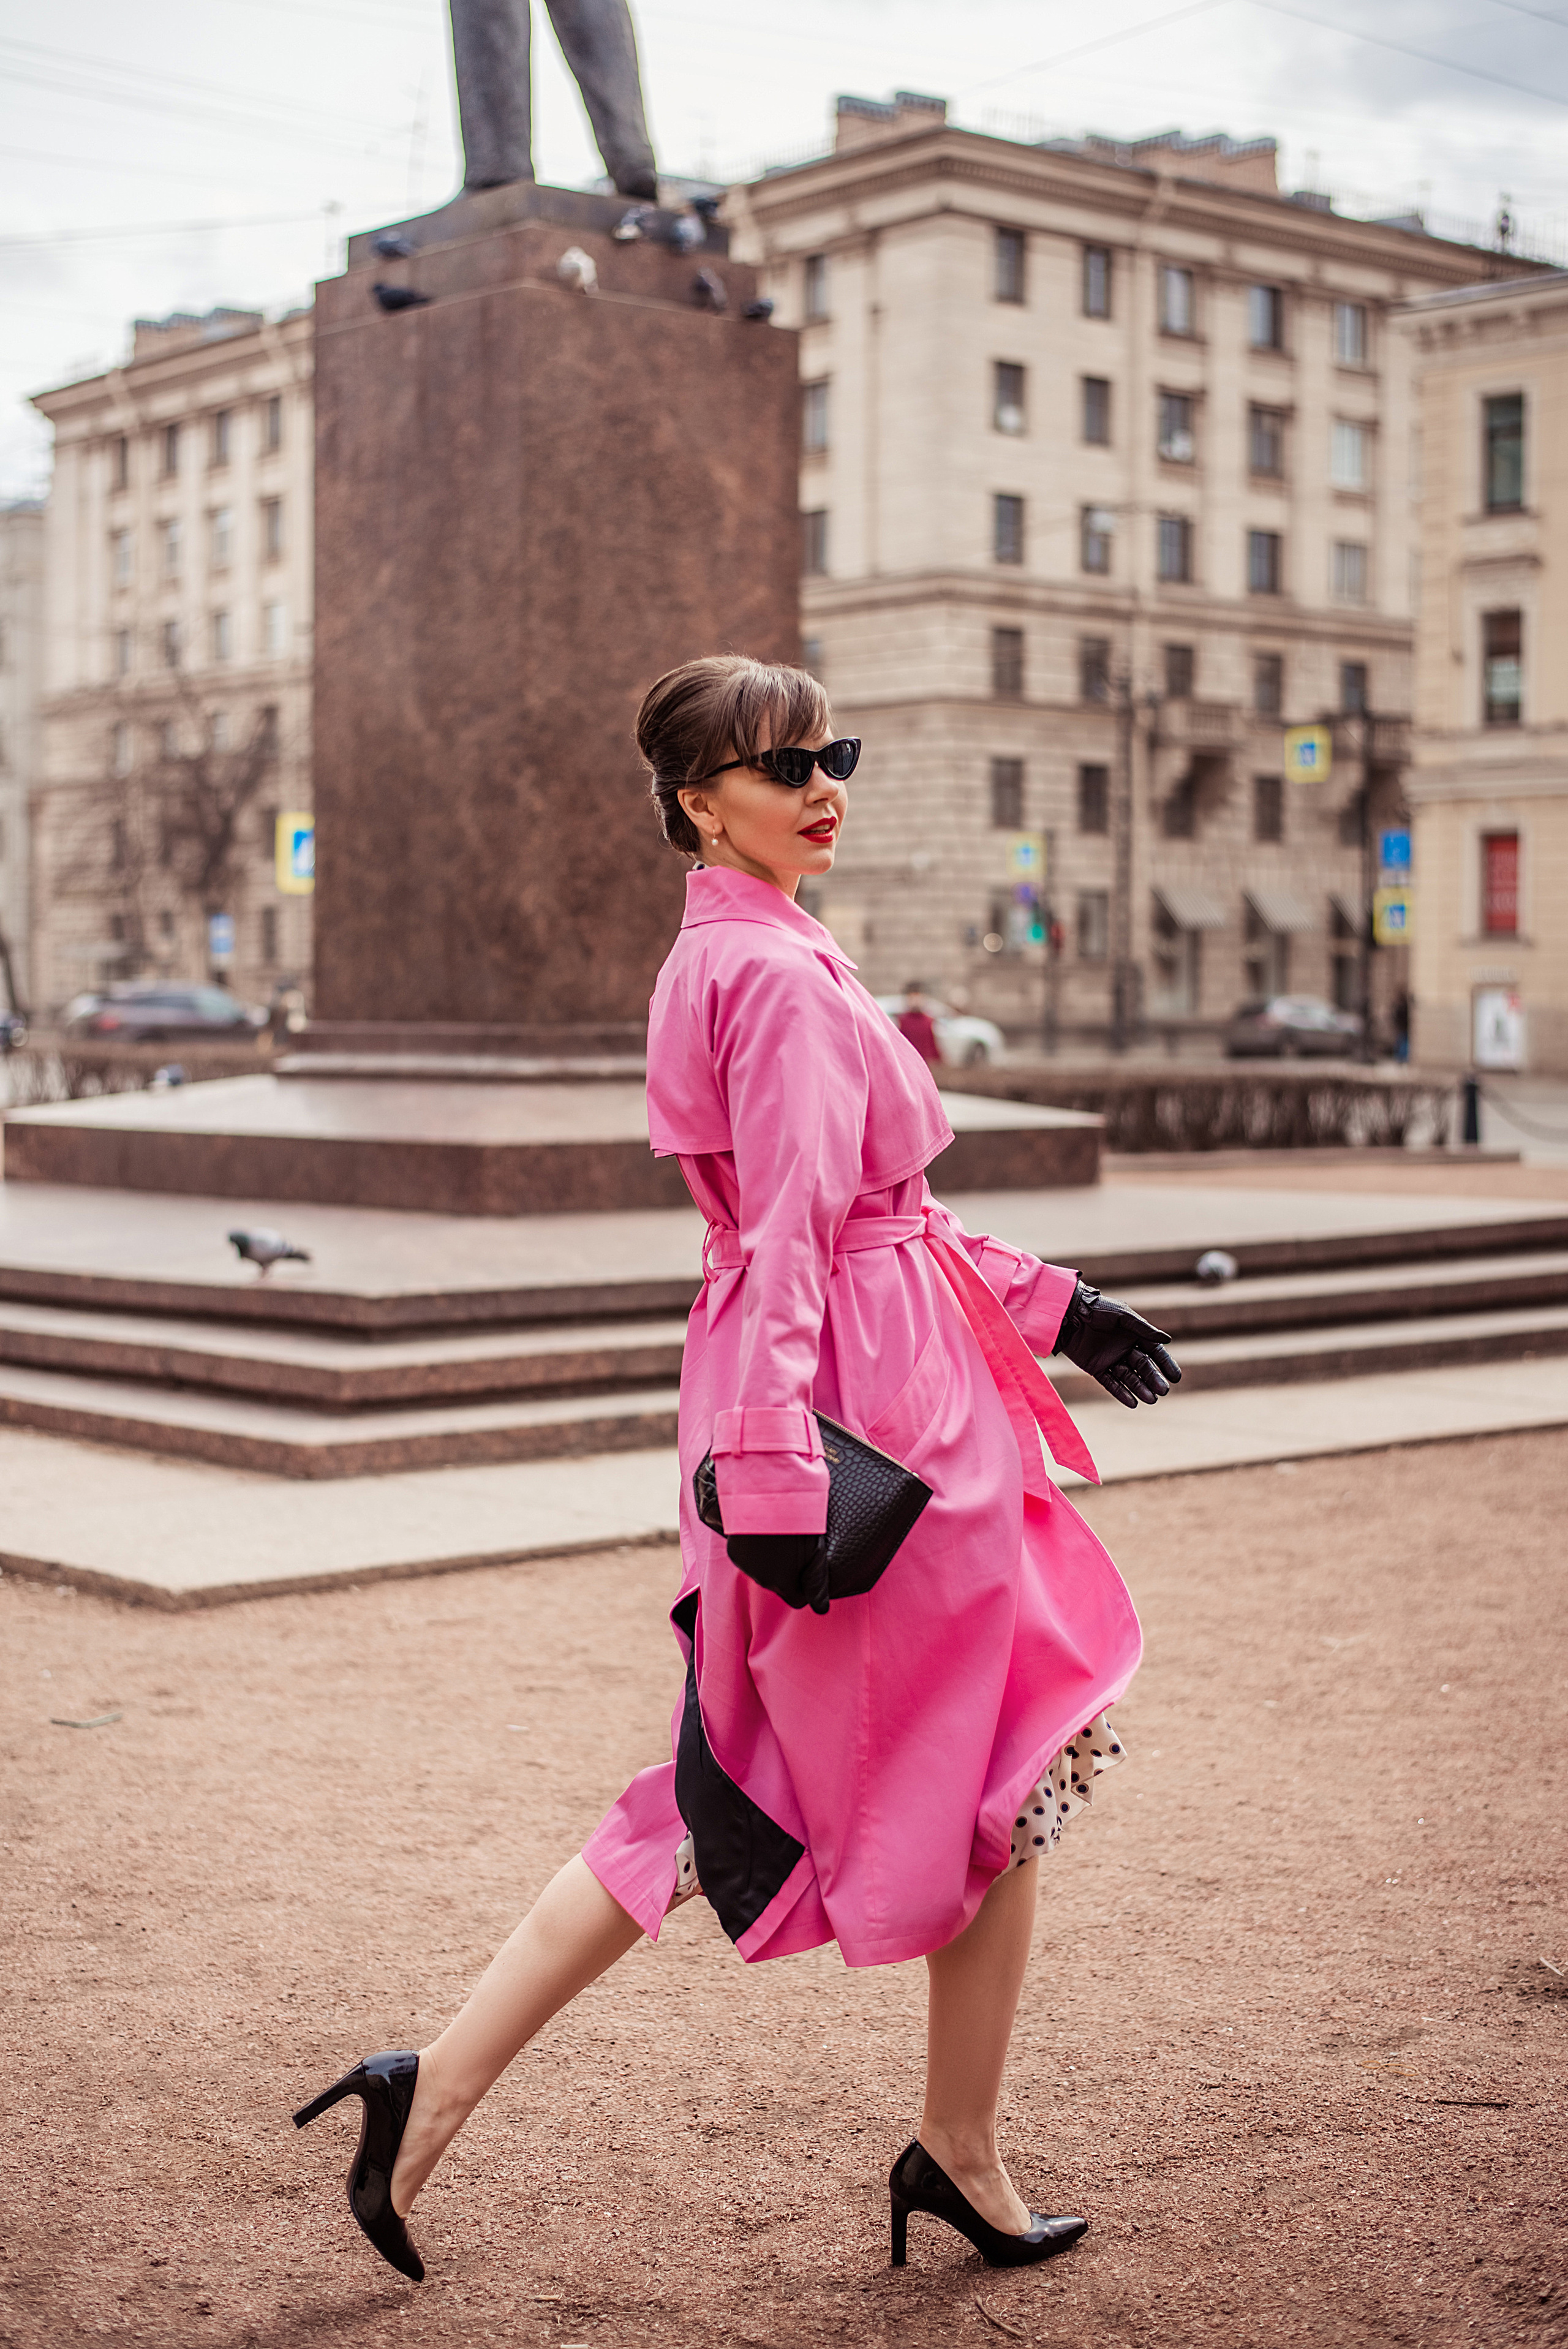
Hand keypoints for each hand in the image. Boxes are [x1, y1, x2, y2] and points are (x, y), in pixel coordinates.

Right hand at [726, 1532, 830, 1614]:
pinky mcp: (735, 1553)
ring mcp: (746, 1567)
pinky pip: (749, 1560)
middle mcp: (763, 1580)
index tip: (808, 1567)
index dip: (805, 1586)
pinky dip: (755, 1552)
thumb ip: (817, 1584)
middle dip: (788, 1572)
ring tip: (778, 1538)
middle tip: (794, 1547)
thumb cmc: (798, 1522)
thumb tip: (821, 1610)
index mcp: (784, 1583)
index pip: (797, 1599)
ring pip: (763, 1572)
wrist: (767, 1495)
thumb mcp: (815, 1551)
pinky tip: (763, 1535)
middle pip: (780, 1585)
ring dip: (771, 1561)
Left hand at [1055, 1278, 1181, 1409]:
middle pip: (1143, 1367)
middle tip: (1164, 1390)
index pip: (1154, 1352)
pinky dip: (1121, 1393)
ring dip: (1140, 1388)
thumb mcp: (1122, 1316)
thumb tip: (1168, 1340)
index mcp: (1134, 1335)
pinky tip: (1133, 1403)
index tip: (1176, 1377)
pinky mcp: (1096, 1368)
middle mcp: (1124, 1349)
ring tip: (1152, 1400)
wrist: (1069, 1314)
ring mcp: (1110, 1359)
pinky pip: (1111, 1383)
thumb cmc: (1097, 1309)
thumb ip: (1143, 1329)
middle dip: (1153, 1379)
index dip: (1165, 1364)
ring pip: (1129, 1377)